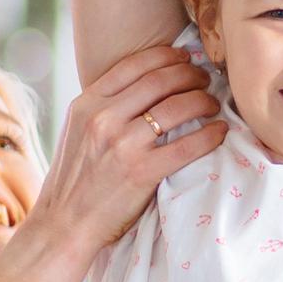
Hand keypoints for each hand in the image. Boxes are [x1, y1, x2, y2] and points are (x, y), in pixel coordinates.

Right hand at [37, 43, 227, 246]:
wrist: (63, 225)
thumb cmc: (75, 180)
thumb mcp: (77, 131)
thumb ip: (104, 108)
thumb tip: (144, 87)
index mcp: (87, 104)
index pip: (134, 65)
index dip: (166, 56)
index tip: (184, 58)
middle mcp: (104, 118)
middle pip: (160, 80)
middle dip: (190, 75)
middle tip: (205, 79)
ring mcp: (123, 144)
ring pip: (177, 107)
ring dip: (204, 101)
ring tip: (213, 104)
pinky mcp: (142, 172)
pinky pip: (187, 145)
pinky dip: (210, 135)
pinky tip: (219, 132)